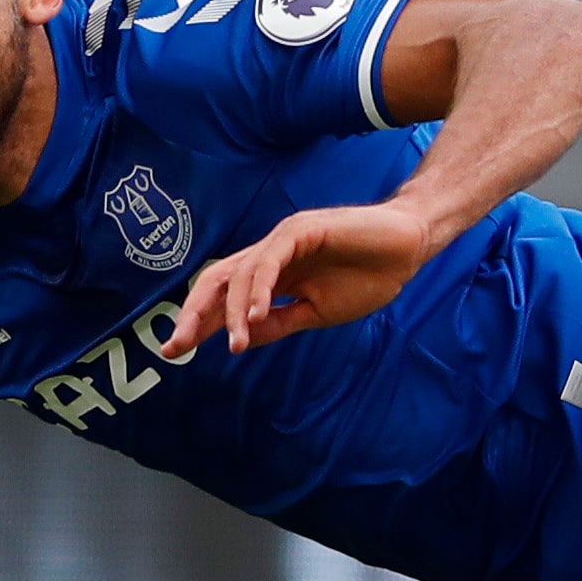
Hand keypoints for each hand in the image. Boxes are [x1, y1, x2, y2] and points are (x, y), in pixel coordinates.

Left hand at [160, 200, 436, 359]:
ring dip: (233, 312)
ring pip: (241, 274)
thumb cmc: (366, 277)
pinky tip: (254, 315)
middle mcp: (269, 254)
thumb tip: (239, 339)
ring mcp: (282, 239)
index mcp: (271, 274)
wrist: (407, 248)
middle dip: (193, 312)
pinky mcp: (301, 230)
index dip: (198, 321)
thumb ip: (278, 323)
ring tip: (233, 343)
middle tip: (176, 346)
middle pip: (217, 280)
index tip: (174, 351)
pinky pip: (270, 260)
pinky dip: (258, 289)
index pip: (223, 297)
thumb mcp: (315, 312)